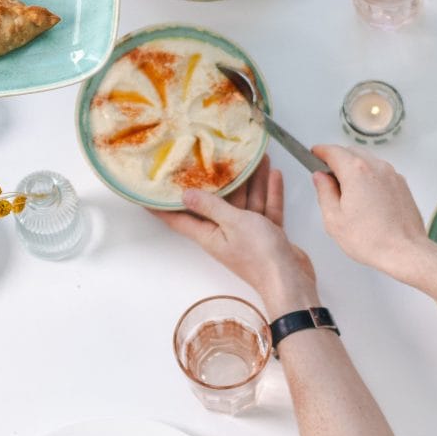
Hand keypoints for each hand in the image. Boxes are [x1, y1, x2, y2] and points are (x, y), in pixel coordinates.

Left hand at [160, 163, 316, 310]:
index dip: (160, 207)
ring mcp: (248, 234)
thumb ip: (211, 207)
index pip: (177, 219)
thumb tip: (185, 195)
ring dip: (252, 181)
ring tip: (254, 156)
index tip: (145, 193)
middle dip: (218, 180)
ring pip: (246, 202)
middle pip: (217, 203)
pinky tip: (273, 174)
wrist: (291, 280)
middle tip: (211, 154)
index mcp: (209, 235)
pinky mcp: (267, 235)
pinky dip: (270, 193)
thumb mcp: (232, 224)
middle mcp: (225, 234)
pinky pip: (266, 209)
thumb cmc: (259, 254)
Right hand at [307, 144, 435, 277]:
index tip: (315, 153)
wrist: (405, 251)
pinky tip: (366, 199)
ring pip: (368, 161)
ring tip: (347, 192)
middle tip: (327, 176)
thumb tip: (320, 177)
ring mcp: (392, 175)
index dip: (321, 151)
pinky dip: (370, 177)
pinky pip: (381, 173)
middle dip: (338, 159)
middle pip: (352, 152)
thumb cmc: (371, 239)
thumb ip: (324, 192)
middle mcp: (377, 167)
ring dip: (355, 168)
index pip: (333, 151)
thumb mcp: (334, 219)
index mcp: (356, 171)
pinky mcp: (402, 186)